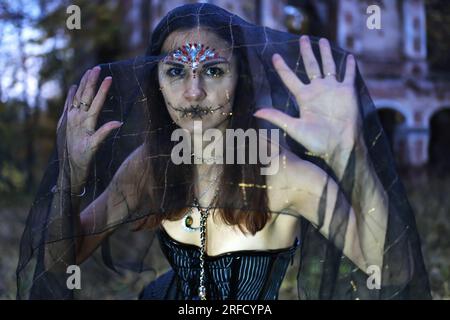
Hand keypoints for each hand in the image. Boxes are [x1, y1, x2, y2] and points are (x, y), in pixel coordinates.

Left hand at [57, 67, 121, 178]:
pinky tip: (73, 86)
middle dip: (91, 80)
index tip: (109, 77)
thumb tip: (119, 122)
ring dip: (82, 83)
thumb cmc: (83, 159)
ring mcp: (68, 118)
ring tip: (88, 72)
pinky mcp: (63, 121)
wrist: (67, 168)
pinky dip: (70, 93)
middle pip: (85, 95)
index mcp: (85, 122)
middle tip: (97, 68)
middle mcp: (75, 117)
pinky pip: (67, 103)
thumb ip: (105, 132)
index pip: (96, 101)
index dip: (103, 89)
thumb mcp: (95, 147)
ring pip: (76, 96)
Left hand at [254, 36, 361, 160]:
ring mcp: (333, 90)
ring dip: (326, 53)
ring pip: (328, 66)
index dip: (282, 67)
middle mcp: (318, 90)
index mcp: (304, 97)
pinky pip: (348, 75)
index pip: (290, 77)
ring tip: (322, 40)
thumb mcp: (294, 127)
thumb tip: (256, 111)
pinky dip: (349, 66)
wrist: (339, 145)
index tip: (274, 56)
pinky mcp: (347, 92)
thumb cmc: (316, 141)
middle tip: (302, 37)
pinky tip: (349, 56)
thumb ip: (277, 117)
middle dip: (306, 52)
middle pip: (310, 66)